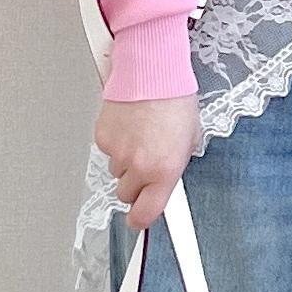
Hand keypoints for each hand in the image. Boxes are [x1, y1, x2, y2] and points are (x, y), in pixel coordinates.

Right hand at [95, 95, 200, 231]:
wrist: (151, 70)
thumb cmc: (174, 98)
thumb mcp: (189, 137)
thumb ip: (177, 162)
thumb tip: (171, 171)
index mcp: (164, 171)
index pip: (146, 213)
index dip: (141, 219)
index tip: (139, 220)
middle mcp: (139, 166)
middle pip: (126, 194)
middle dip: (135, 183)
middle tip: (146, 163)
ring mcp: (118, 153)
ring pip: (116, 171)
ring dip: (126, 161)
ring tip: (140, 136)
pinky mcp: (102, 137)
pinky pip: (106, 150)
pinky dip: (115, 142)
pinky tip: (128, 126)